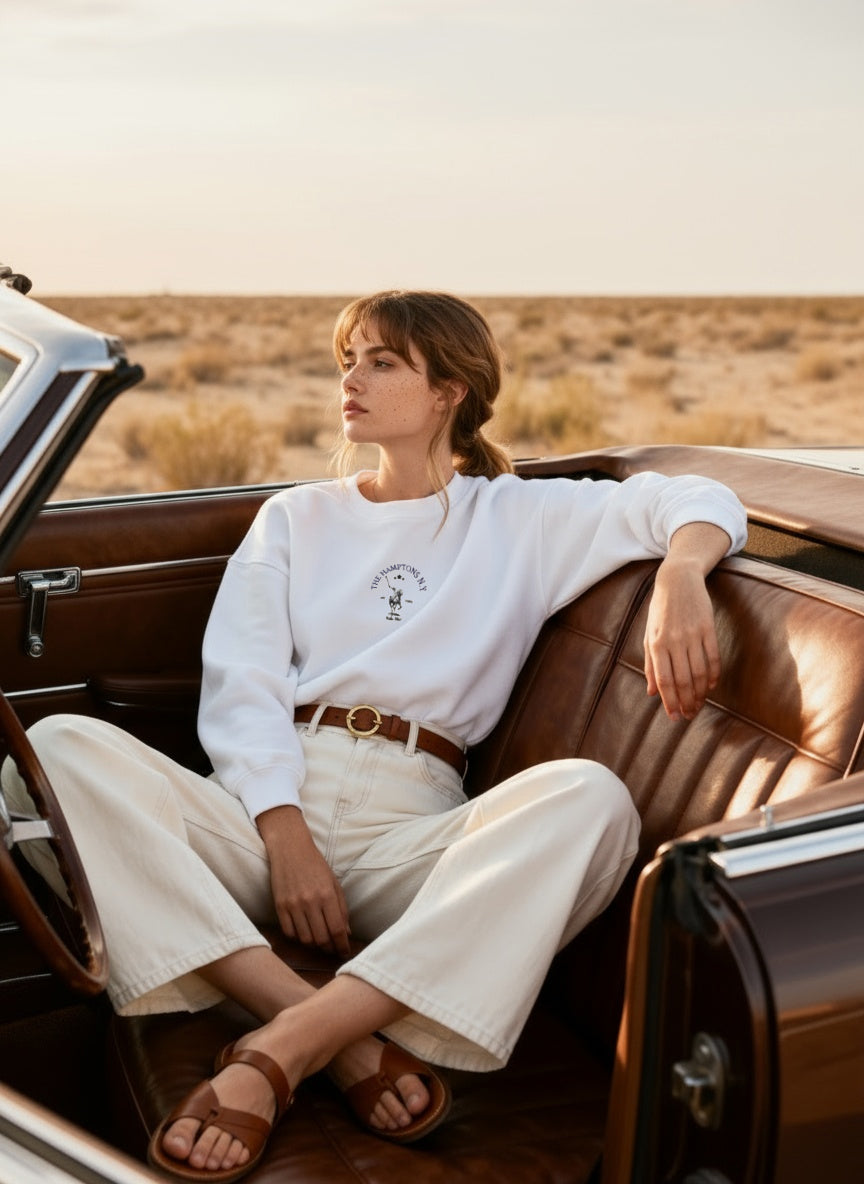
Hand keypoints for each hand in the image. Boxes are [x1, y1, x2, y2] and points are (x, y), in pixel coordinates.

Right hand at [257, 805, 351, 957]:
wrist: (290, 848)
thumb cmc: (315, 865)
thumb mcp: (334, 883)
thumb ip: (341, 908)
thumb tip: (346, 933)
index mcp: (327, 894)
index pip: (338, 929)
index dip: (342, 945)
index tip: (345, 952)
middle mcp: (310, 901)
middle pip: (322, 938)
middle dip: (330, 948)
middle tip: (333, 949)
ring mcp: (293, 905)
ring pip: (305, 939)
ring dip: (314, 945)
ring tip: (320, 942)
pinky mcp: (279, 906)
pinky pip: (289, 933)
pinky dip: (298, 938)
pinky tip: (304, 934)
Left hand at [643, 522, 729, 720]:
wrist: (678, 581)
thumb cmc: (660, 611)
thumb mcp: (648, 635)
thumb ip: (650, 664)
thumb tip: (651, 692)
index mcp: (656, 644)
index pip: (664, 680)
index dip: (670, 701)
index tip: (674, 716)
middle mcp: (674, 641)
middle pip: (683, 680)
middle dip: (686, 701)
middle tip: (689, 715)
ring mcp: (692, 634)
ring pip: (699, 672)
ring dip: (700, 692)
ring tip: (699, 704)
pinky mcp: (708, 628)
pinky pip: (713, 657)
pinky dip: (713, 674)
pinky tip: (711, 686)